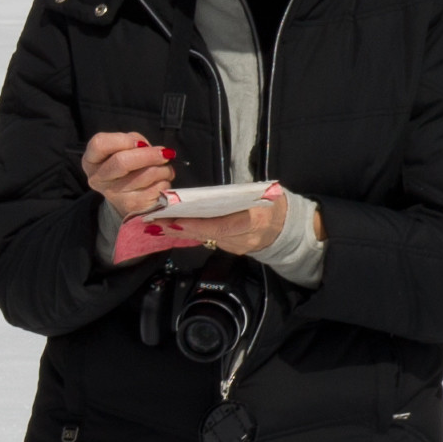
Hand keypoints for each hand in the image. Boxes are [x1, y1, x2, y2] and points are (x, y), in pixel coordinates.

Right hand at [81, 131, 175, 217]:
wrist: (130, 197)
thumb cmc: (129, 167)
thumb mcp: (125, 148)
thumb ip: (134, 142)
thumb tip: (152, 150)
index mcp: (91, 161)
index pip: (100, 144)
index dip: (124, 140)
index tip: (140, 143)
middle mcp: (98, 179)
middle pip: (122, 161)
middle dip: (149, 154)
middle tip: (164, 153)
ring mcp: (115, 196)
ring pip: (147, 173)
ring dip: (163, 168)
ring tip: (161, 169)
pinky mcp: (134, 207)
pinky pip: (158, 187)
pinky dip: (165, 181)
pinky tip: (160, 182)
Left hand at [158, 192, 289, 257]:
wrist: (286, 227)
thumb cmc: (272, 203)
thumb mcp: (262, 193)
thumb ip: (238, 194)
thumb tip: (208, 193)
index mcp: (255, 221)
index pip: (222, 226)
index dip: (197, 225)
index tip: (176, 220)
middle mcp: (244, 238)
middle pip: (208, 234)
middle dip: (180, 228)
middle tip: (156, 221)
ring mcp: (237, 246)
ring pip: (204, 239)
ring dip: (179, 232)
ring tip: (157, 224)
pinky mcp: (230, 248)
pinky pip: (207, 240)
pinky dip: (189, 233)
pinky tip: (171, 228)